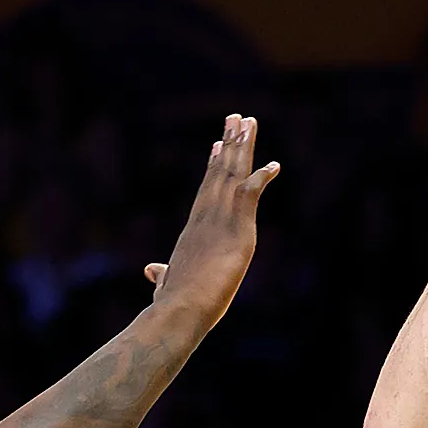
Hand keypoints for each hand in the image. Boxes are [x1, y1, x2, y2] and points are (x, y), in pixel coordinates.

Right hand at [143, 114, 280, 329]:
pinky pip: (251, 196)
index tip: (218, 144)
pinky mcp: (237, 230)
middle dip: (229, 144)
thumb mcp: (168, 282)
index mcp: (194, 229)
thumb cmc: (173, 302)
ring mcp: (220, 220)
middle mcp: (205, 217)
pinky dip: (262, 178)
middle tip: (236, 118)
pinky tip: (275, 165)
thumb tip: (152, 270)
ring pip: (233, 175)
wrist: (179, 309)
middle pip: (219, 173)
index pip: (206, 191)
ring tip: (248, 122)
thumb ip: (162, 273)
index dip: (214, 167)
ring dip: (242, 147)